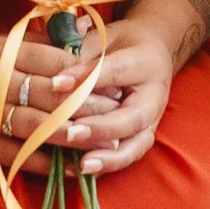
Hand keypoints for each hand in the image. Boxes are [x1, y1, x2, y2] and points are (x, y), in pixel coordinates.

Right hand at [0, 34, 120, 171]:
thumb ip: (32, 43)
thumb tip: (78, 36)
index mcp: (2, 52)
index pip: (53, 60)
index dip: (85, 69)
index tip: (111, 75)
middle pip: (53, 93)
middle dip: (89, 101)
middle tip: (119, 106)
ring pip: (40, 125)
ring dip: (75, 132)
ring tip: (105, 135)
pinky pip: (19, 156)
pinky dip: (48, 162)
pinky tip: (72, 165)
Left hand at [41, 18, 174, 177]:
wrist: (153, 51)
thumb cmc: (121, 44)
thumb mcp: (103, 39)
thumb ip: (83, 56)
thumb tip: (56, 80)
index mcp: (145, 62)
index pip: (116, 71)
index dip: (86, 78)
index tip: (55, 83)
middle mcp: (154, 96)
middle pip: (133, 118)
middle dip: (101, 128)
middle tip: (71, 133)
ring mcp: (152, 121)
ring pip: (137, 145)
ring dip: (109, 157)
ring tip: (83, 164)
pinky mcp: (143, 137)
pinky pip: (128, 156)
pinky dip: (107, 166)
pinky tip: (80, 170)